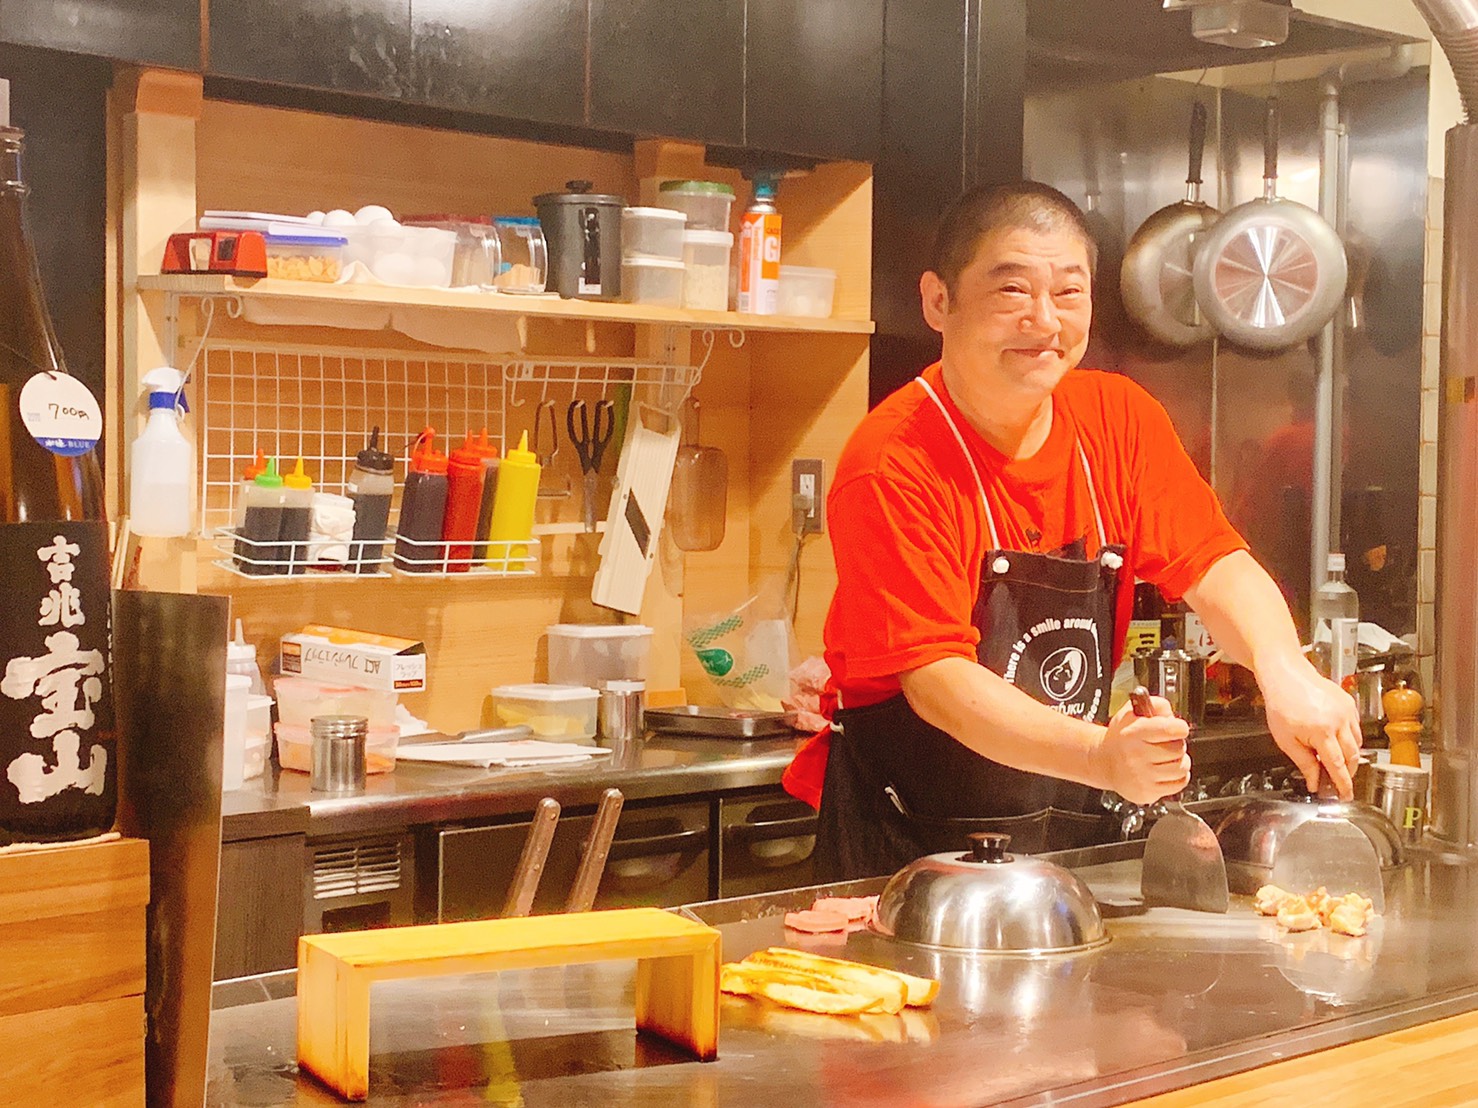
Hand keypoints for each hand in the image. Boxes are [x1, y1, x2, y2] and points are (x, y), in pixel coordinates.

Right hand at [1095, 694, 1189, 804]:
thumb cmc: (1121, 737)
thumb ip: (1156, 706)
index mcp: (1133, 733)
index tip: (1177, 728)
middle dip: (1176, 744)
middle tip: (1166, 743)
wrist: (1103, 761)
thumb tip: (1171, 715)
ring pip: (1181, 768)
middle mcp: (1136, 755)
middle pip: (1178, 749)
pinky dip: (1177, 777)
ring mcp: (1141, 776)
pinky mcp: (1146, 792)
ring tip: (1167, 758)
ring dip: (1179, 761)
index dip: (1179, 727)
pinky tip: (1166, 770)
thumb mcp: (1132, 712)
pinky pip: (1179, 784)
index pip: (1171, 729)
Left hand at [1260, 659, 1361, 799]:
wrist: (1285, 674)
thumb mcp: (1286, 739)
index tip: (1344, 795)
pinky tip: (1336, 740)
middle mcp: (1339, 721)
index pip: (1337, 766)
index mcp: (1321, 731)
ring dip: (1349, 755)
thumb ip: (1304, 763)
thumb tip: (1314, 782)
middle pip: (1352, 757)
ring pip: (1357, 743)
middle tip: (1339, 782)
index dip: (1343, 784)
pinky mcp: (1349, 704)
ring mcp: (1346, 711)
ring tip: (1334, 760)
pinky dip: (1350, 738)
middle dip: (1348, 772)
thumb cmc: (1281, 703)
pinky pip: (1356, 728)